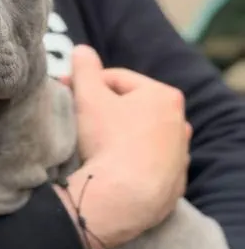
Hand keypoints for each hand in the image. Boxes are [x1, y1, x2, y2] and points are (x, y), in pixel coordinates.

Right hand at [54, 45, 189, 248]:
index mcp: (164, 96)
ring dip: (120, 137)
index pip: (117, 80)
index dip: (89, 84)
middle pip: (132, 108)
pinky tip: (112, 169)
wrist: (123, 198)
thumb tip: (81, 50)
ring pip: (141, 138)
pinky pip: (147, 165)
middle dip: (106, 111)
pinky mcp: (175, 184)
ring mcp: (180, 156)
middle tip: (80, 119)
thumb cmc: (108, 140)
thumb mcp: (89, 97)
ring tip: (95, 146)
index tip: (68, 93)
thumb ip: (84, 69)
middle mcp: (180, 123)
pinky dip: (131, 164)